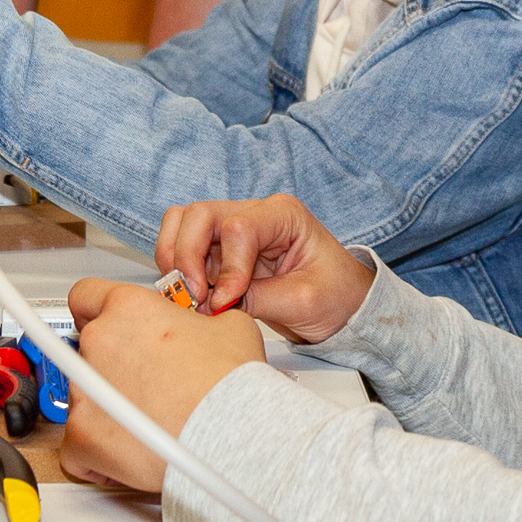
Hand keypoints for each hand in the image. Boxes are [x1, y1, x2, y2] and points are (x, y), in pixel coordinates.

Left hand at [58, 274, 273, 492]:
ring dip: (107, 407)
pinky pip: (75, 443)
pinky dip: (96, 450)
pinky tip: (127, 451)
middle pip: (87, 349)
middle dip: (111, 366)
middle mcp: (98, 341)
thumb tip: (203, 328)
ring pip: (83, 396)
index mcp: (128, 308)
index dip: (97, 312)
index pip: (85, 295)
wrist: (230, 434)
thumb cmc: (230, 385)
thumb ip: (201, 321)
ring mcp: (84, 389)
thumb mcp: (230, 327)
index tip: (108, 328)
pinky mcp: (80, 434)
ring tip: (148, 421)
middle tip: (144, 384)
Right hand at [154, 196, 374, 345]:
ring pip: (182, 226)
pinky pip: (184, 249)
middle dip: (187, 256)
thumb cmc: (336, 297)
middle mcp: (253, 214)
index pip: (237, 228)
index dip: (226, 267)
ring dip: (177, 260)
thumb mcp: (302, 302)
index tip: (226, 301)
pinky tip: (194, 297)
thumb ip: (255, 299)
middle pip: (199, 215)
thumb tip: (212, 303)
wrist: (344, 308)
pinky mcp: (220, 251)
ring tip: (191, 296)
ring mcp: (232, 231)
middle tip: (194, 297)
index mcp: (282, 215)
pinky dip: (179, 271)